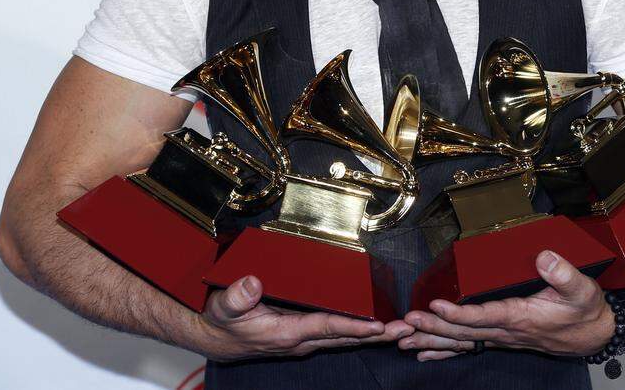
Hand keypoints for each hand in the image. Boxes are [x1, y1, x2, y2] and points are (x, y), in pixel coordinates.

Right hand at [202, 275, 413, 360]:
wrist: (216, 337)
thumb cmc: (222, 320)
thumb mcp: (223, 306)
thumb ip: (237, 297)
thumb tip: (253, 283)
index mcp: (287, 332)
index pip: (328, 328)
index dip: (354, 327)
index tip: (379, 326)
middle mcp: (301, 340)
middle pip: (346, 337)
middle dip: (378, 335)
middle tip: (408, 329)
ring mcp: (305, 340)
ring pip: (345, 337)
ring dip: (374, 334)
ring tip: (402, 329)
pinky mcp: (305, 336)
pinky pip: (337, 334)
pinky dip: (360, 331)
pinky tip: (375, 327)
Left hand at [400, 250, 612, 360]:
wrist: (594, 334)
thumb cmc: (585, 310)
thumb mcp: (583, 289)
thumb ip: (564, 273)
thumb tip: (544, 257)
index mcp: (521, 316)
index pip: (483, 316)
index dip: (458, 313)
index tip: (435, 306)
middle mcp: (507, 330)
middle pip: (463, 332)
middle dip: (432, 328)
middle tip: (405, 323)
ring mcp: (502, 336)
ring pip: (461, 341)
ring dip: (431, 340)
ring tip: (404, 340)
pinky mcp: (501, 337)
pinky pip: (468, 346)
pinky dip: (444, 350)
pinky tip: (425, 353)